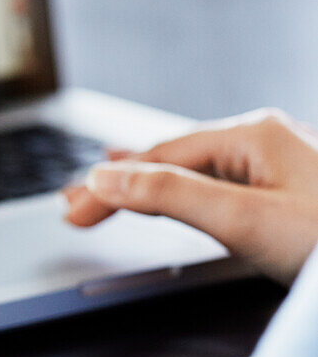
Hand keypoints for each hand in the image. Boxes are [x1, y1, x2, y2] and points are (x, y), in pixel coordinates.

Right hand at [62, 109, 317, 283]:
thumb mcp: (244, 220)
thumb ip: (173, 197)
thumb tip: (109, 180)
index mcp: (251, 136)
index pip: (158, 159)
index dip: (108, 186)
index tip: (71, 210)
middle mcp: (263, 141)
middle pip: (171, 158)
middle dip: (119, 182)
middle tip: (73, 205)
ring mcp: (277, 165)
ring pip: (194, 169)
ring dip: (147, 184)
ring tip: (109, 186)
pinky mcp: (287, 192)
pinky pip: (217, 182)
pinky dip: (180, 190)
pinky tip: (175, 191)